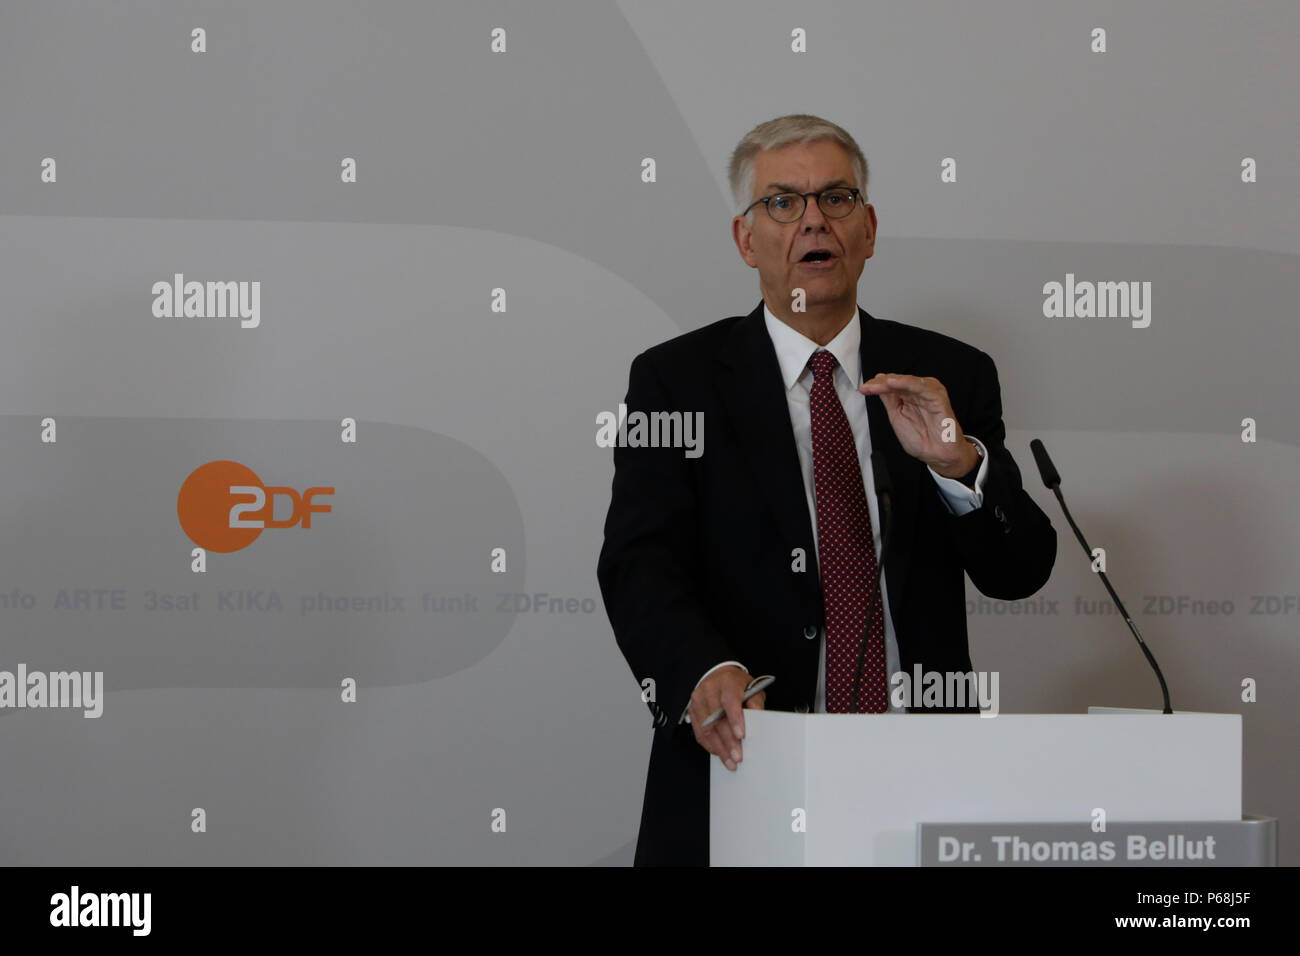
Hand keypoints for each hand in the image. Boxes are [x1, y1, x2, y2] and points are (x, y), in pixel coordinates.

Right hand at [689, 665, 765, 771]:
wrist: (719, 677)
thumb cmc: (738, 685)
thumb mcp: (753, 688)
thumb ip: (756, 704)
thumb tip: (758, 720)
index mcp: (727, 682)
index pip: (729, 701)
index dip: (735, 719)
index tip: (741, 736)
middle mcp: (710, 689)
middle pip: (717, 718)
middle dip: (728, 741)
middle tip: (738, 756)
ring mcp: (698, 700)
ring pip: (707, 728)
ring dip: (719, 748)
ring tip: (730, 761)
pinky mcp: (692, 711)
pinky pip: (699, 733)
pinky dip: (710, 746)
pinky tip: (720, 753)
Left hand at [859, 373, 978, 476]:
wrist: (937, 455)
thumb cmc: (921, 439)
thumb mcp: (897, 416)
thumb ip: (889, 400)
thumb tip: (877, 384)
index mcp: (910, 395)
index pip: (891, 385)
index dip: (876, 385)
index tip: (864, 389)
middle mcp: (919, 392)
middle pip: (899, 381)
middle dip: (881, 383)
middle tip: (868, 386)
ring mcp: (929, 394)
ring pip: (909, 382)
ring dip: (892, 381)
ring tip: (879, 383)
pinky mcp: (939, 398)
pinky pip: (923, 388)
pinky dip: (909, 383)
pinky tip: (896, 383)